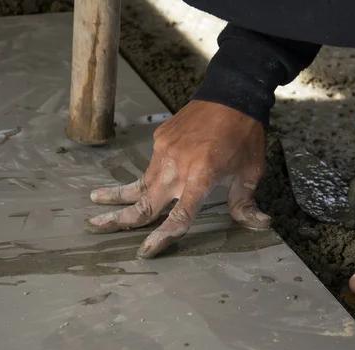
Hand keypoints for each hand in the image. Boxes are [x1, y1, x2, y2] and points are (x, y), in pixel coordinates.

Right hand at [84, 100, 270, 257]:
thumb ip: (246, 201)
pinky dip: (147, 176)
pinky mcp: (161, 138)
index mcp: (200, 178)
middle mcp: (176, 167)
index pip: (178, 217)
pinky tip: (147, 179)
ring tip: (96, 199)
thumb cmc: (245, 135)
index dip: (162, 237)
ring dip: (120, 195)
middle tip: (93, 226)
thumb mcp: (251, 171)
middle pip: (143, 202)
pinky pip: (151, 164)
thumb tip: (260, 222)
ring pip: (140, 182)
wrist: (232, 93)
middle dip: (117, 218)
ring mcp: (164, 151)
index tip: (145, 251)